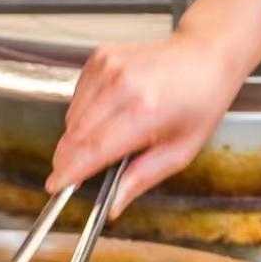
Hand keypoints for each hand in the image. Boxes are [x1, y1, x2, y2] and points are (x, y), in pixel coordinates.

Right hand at [47, 32, 241, 216]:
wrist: (204, 56)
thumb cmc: (198, 102)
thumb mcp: (180, 152)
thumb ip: (142, 179)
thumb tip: (113, 205)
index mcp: (145, 112)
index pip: (93, 150)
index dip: (69, 171)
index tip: (55, 186)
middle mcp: (123, 86)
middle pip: (75, 135)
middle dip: (67, 159)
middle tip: (71, 174)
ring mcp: (109, 67)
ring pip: (71, 117)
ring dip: (77, 137)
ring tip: (106, 137)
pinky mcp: (100, 57)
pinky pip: (76, 97)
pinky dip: (83, 112)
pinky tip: (107, 112)